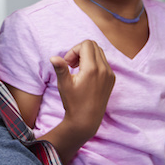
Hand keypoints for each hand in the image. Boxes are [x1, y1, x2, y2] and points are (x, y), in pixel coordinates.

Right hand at [44, 40, 114, 162]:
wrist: (86, 120)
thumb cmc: (73, 103)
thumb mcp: (64, 84)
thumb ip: (61, 68)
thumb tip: (53, 57)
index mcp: (92, 69)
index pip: (86, 44)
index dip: (74, 50)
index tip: (68, 63)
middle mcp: (104, 69)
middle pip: (93, 46)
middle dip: (80, 51)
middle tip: (71, 65)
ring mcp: (110, 74)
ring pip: (99, 53)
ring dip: (87, 56)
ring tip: (78, 70)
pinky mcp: (111, 79)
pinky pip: (103, 62)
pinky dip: (93, 63)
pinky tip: (85, 75)